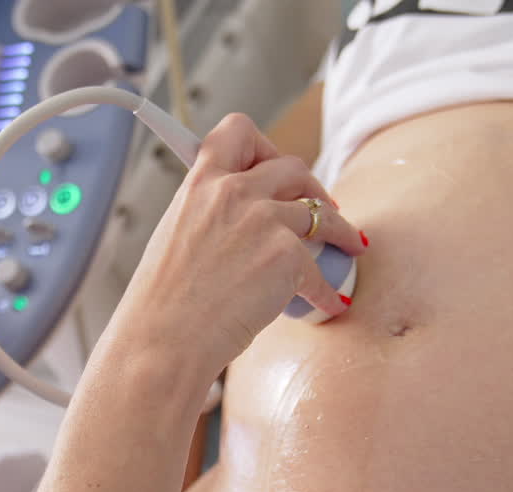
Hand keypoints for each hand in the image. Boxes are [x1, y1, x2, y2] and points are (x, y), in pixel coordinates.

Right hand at [112, 114, 363, 375]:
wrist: (165, 338)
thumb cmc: (163, 302)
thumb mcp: (175, 236)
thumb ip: (208, 216)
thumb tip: (238, 226)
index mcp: (200, 183)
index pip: (237, 132)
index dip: (263, 146)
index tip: (273, 165)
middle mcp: (234, 192)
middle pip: (293, 167)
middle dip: (311, 187)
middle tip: (319, 207)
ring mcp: (264, 221)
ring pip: (322, 214)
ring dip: (341, 231)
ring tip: (350, 245)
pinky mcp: (287, 256)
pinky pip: (320, 272)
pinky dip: (327, 292)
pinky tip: (330, 304)